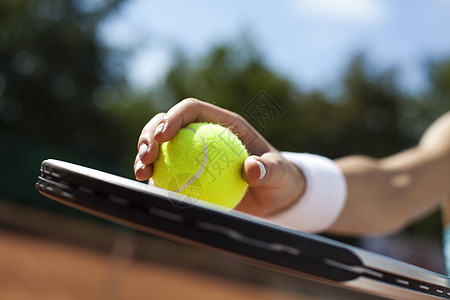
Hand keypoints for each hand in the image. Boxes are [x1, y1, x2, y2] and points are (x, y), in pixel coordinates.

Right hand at [134, 98, 305, 216]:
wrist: (274, 196)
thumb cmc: (278, 178)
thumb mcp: (279, 174)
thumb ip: (269, 170)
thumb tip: (252, 169)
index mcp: (222, 123)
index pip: (192, 110)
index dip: (173, 117)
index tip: (163, 136)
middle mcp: (203, 134)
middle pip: (167, 124)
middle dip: (149, 135)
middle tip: (146, 157)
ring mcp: (192, 153)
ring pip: (160, 147)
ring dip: (144, 156)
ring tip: (142, 173)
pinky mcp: (188, 172)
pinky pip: (166, 172)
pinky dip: (155, 177)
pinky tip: (150, 188)